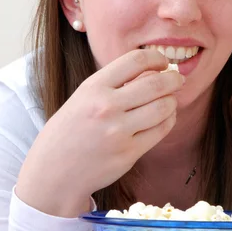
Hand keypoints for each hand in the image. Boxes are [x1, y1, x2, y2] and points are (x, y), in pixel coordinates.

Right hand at [16, 49, 183, 215]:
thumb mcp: (82, 98)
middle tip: (178, 79)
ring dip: (172, 100)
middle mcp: (106, 107)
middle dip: (173, 79)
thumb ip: (112, 85)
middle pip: (156, 83)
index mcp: (93, 88)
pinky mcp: (129, 153)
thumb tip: (153, 72)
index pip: (135, 60)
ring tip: (170, 100)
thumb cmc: (69, 132)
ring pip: (163, 107)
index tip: (162, 62)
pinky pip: (161, 130)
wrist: (54, 173)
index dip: (156, 57)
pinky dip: (169, 120)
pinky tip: (165, 117)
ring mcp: (118, 132)